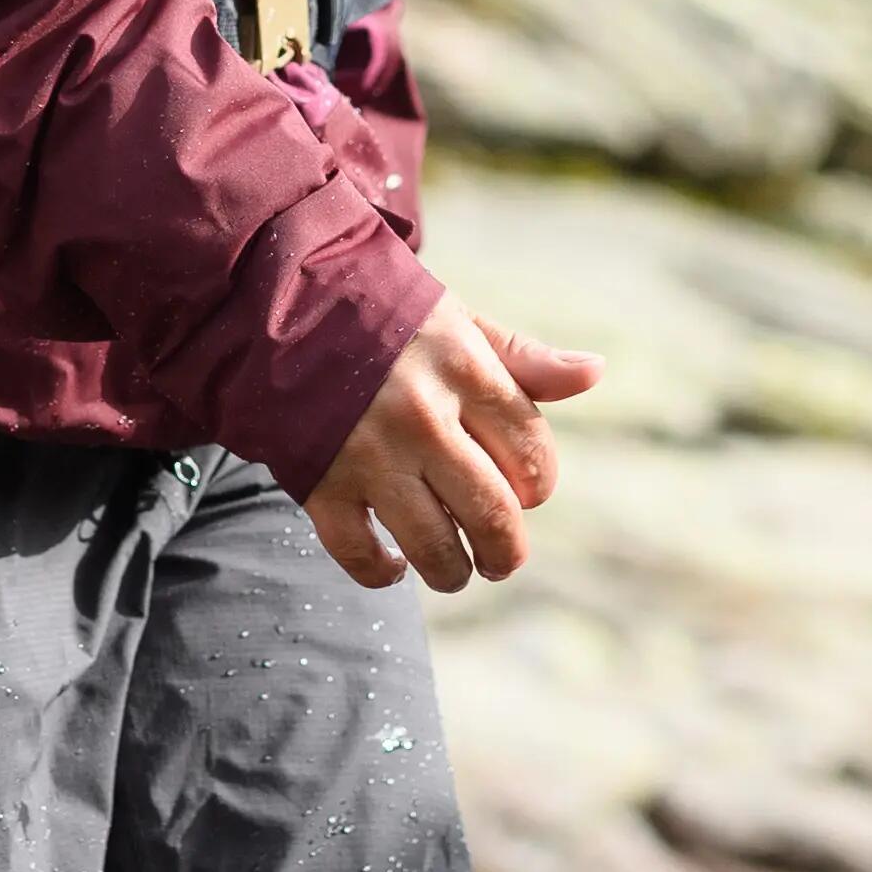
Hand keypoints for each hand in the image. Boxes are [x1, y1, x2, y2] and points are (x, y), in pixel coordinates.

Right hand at [300, 293, 603, 592]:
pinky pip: (361, 554)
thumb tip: (594, 373)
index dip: (537, 482)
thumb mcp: (455, 318)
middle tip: (499, 557)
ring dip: (453, 572)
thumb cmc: (381, 311)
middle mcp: (423, 414)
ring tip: (454, 569)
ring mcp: (370, 452)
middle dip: (504, 550)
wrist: (277, 298)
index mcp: (464, 367)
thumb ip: (522, 357)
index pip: (531, 453)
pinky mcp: (321, 480)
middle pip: (493, 514)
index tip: (524, 487)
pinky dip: (382, 573)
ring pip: (435, 548)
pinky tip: (393, 566)